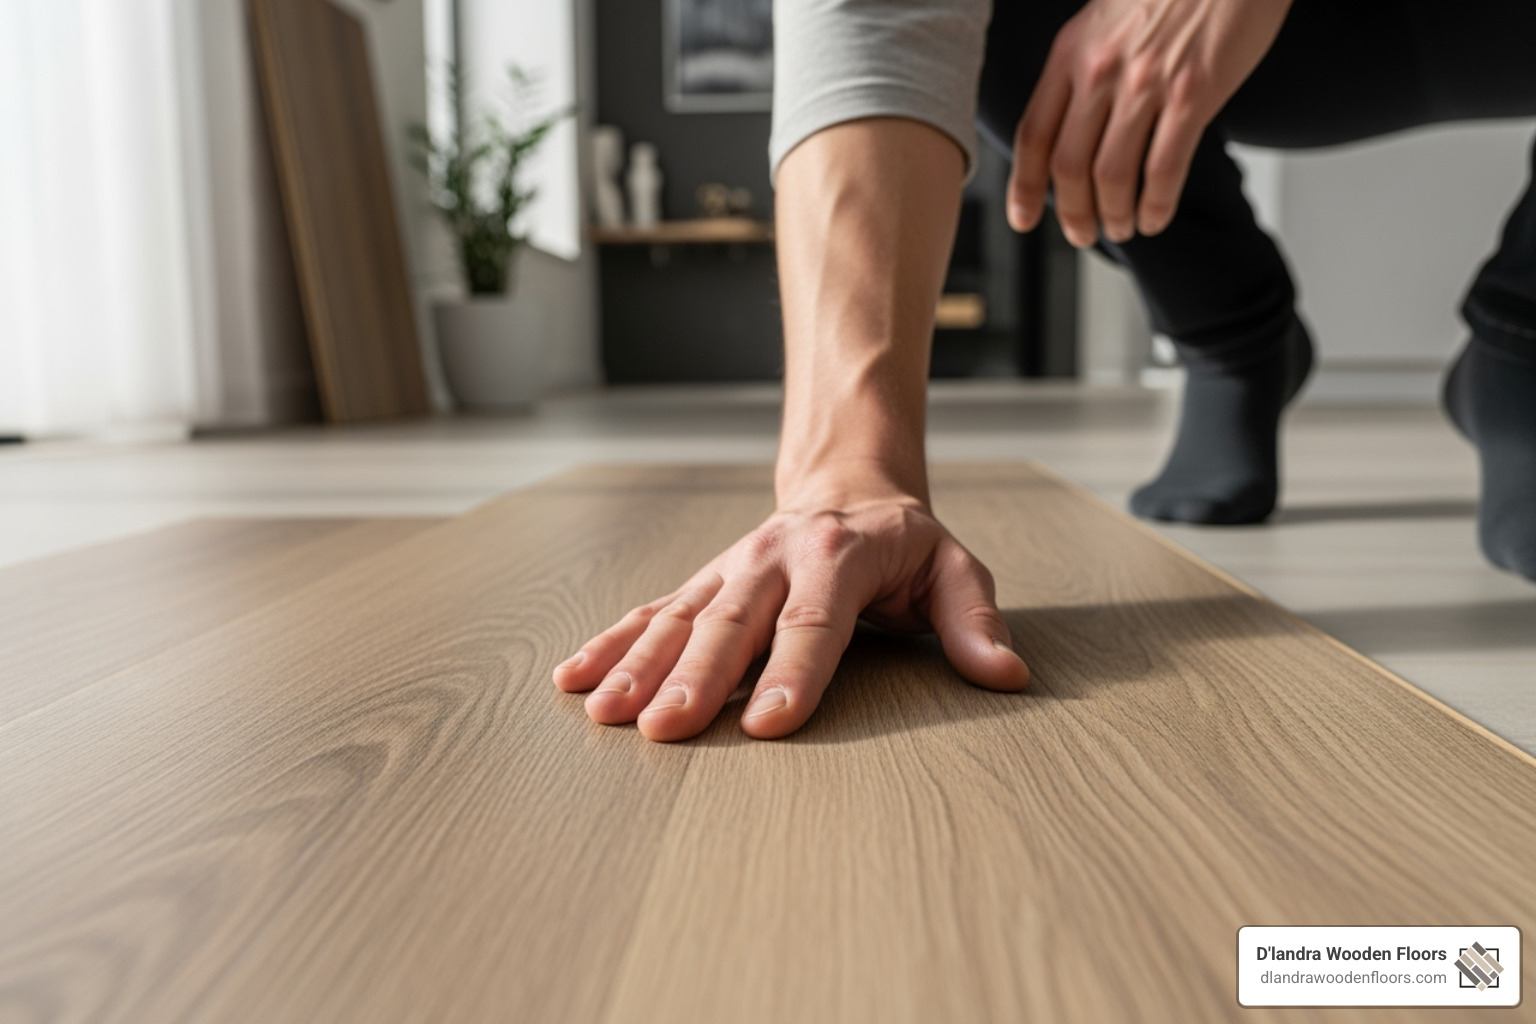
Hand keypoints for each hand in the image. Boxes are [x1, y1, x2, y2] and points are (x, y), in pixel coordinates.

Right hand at [552, 493, 1029, 741]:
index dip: (792, 675)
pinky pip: (652, 611)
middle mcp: (774, 558)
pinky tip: (576, 677)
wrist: (845, 484)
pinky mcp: (704, 583)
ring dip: (641, 666)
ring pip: (680, 618)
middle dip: (696, 678)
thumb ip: (974, 619)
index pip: (814, 622)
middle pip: (732, 623)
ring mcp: (731, 570)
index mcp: (838, 556)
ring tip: (606, 712)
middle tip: (667, 727)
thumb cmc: (902, 542)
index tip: (768, 728)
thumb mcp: (953, 568)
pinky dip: (612, 643)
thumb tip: (1006, 675)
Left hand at [1006, 0, 1291, 246]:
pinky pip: (1164, 168)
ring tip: (1124, 228)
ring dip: (1115, 215)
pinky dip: (1157, 204)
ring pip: (1111, 175)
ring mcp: (1146, 84)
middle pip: (1068, 166)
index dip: (1024, 187)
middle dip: (1072, 213)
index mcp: (1072, 53)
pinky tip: (1157, 216)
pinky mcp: (1194, 94)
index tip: (1024, 219)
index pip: (1033, 135)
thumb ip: (1085, 68)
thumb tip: (1074, 124)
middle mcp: (1101, 71)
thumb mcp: (1105, 18)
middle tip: (1083, 235)